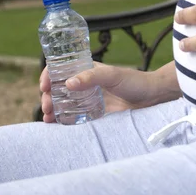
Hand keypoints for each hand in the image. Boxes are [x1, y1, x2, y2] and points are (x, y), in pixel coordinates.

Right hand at [39, 62, 179, 122]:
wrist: (151, 98)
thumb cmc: (134, 81)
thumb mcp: (112, 75)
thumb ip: (92, 77)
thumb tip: (68, 83)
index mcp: (86, 69)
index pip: (61, 69)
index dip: (48, 75)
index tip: (44, 86)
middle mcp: (84, 84)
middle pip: (58, 88)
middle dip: (48, 96)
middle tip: (47, 106)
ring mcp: (88, 100)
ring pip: (63, 103)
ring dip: (52, 109)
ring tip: (47, 117)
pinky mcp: (94, 114)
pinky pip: (74, 117)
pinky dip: (62, 121)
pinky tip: (55, 125)